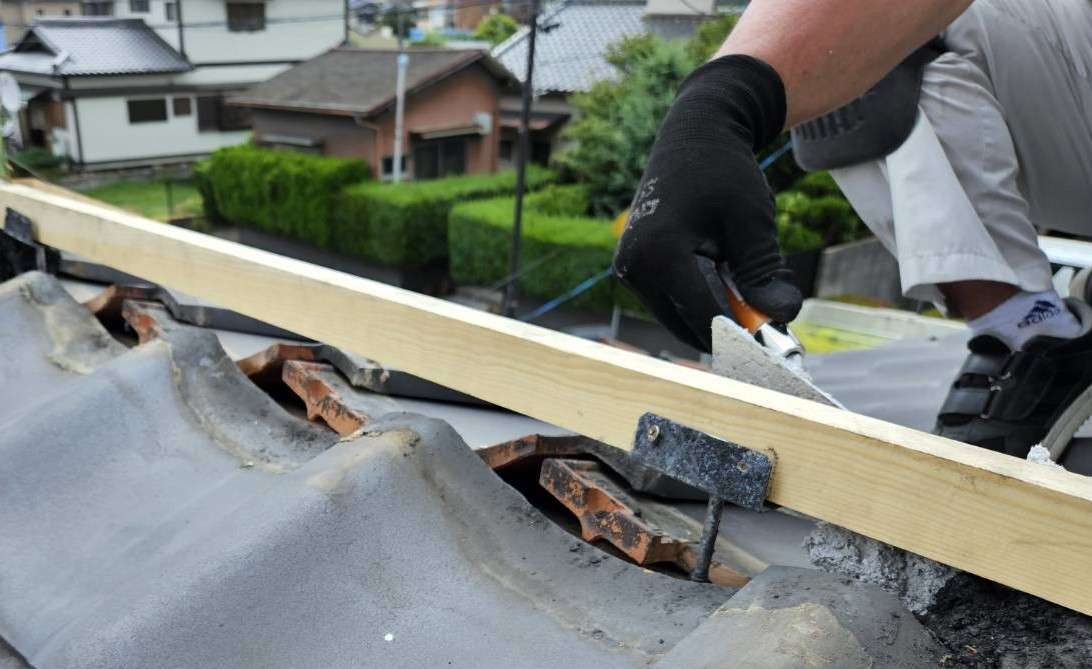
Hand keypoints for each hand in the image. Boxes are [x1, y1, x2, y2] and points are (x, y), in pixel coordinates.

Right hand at [613, 55, 802, 351]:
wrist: (695, 136)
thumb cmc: (725, 171)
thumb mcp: (752, 222)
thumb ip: (764, 273)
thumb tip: (780, 316)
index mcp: (659, 254)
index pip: (704, 315)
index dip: (742, 336)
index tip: (775, 347)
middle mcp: (634, 267)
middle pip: (688, 324)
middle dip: (732, 327)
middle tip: (773, 314)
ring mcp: (629, 271)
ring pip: (680, 317)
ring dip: (717, 314)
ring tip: (751, 284)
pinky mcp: (634, 270)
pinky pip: (673, 302)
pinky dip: (703, 300)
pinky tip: (727, 275)